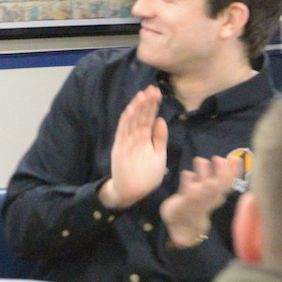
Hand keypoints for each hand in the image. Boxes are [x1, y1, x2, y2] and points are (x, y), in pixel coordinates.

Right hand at [100, 86, 167, 210]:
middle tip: (152, 89)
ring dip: (137, 107)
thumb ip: (160, 138)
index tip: (158, 93)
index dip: (153, 106)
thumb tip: (161, 119)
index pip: (149, 118)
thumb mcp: (159, 155)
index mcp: (145, 138)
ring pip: (132, 121)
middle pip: (141, 116)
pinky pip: (123, 131)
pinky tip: (131, 109)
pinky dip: (126, 120)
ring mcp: (127, 141)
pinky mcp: (120, 147)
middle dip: (146, 102)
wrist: (133, 192)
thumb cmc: (147, 176)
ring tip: (143, 95)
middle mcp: (135, 137)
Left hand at [159, 154, 242, 247]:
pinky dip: (188, 182)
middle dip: (221, 172)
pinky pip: (186, 193)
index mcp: (217, 195)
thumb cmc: (198, 202)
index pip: (230, 183)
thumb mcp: (210, 190)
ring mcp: (197, 202)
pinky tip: (187, 173)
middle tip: (217, 158)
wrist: (183, 224)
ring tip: (200, 160)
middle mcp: (209, 199)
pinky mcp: (183, 204)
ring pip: (204, 189)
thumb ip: (218, 177)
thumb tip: (226, 159)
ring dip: (203, 174)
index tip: (237, 159)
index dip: (235, 172)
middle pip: (219, 186)